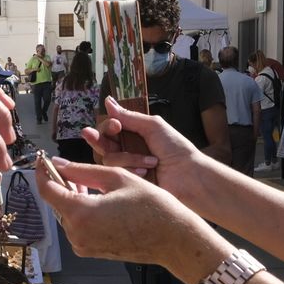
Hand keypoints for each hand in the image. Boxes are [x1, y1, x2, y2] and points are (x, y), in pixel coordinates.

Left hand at [35, 160, 224, 274]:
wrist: (173, 239)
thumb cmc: (152, 207)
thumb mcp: (117, 178)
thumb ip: (82, 171)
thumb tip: (58, 164)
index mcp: (81, 213)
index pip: (47, 190)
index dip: (42, 172)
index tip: (43, 160)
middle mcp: (77, 234)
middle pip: (57, 203)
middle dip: (61, 184)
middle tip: (71, 167)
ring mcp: (83, 246)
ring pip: (67, 215)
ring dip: (72, 198)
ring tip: (87, 183)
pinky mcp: (91, 252)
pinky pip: (78, 227)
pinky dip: (81, 212)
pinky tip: (96, 200)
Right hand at [82, 98, 210, 201]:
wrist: (187, 175)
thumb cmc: (175, 148)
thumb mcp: (153, 126)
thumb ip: (129, 116)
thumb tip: (108, 101)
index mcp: (133, 134)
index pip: (109, 129)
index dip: (108, 126)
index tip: (116, 125)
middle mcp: (126, 150)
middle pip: (101, 144)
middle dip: (99, 139)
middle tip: (96, 134)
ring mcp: (126, 167)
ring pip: (107, 159)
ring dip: (128, 158)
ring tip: (149, 161)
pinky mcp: (127, 181)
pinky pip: (115, 173)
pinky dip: (132, 169)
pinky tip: (146, 171)